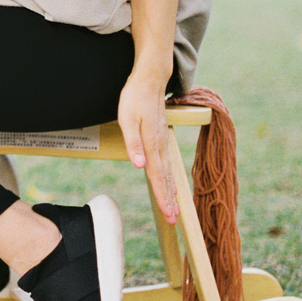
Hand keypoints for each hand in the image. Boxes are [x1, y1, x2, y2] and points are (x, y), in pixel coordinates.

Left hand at [116, 71, 178, 222]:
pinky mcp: (161, 137)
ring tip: (174, 209)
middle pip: (165, 178)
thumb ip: (133, 143)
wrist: (149, 79)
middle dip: (169, 200)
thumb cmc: (134, 98)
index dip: (162, 196)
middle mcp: (160, 145)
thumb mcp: (127, 119)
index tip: (168, 215)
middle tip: (174, 220)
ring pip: (168, 171)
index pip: (157, 176)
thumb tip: (139, 165)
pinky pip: (166, 163)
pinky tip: (170, 184)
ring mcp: (162, 141)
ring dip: (170, 191)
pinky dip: (170, 177)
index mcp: (152, 144)